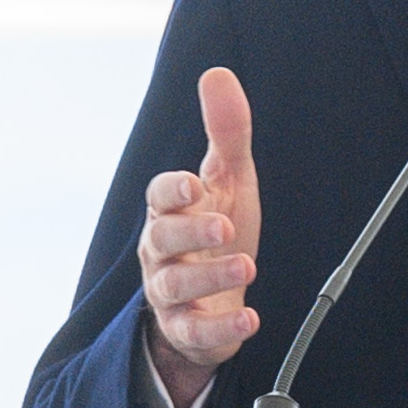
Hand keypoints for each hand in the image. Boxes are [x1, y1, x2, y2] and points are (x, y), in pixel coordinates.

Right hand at [139, 67, 262, 407]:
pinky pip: (196, 333)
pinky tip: (250, 319)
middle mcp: (161, 253)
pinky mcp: (186, 331)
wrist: (213, 301)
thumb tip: (217, 75)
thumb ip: (226, 133)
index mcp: (169, 213)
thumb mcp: (228, 181)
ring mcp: (170, 294)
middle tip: (225, 228)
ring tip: (247, 265)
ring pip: (175, 287)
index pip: (158, 197)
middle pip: (162, 241)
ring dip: (210, 277)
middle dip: (191, 233)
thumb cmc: (217, 234)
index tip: (193, 186)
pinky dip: (222, 329)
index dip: (172, 192)